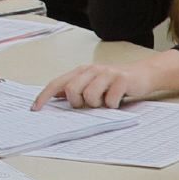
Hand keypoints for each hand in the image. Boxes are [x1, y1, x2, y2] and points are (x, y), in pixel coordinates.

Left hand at [48, 49, 178, 109]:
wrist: (143, 74)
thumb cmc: (115, 83)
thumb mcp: (93, 84)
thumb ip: (76, 88)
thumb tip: (55, 97)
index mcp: (81, 71)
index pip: (57, 83)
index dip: (44, 96)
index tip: (36, 109)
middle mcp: (92, 70)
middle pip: (71, 90)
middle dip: (78, 103)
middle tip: (89, 105)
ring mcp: (107, 74)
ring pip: (89, 95)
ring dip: (97, 105)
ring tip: (105, 102)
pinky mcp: (121, 80)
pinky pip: (109, 100)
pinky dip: (112, 105)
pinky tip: (116, 101)